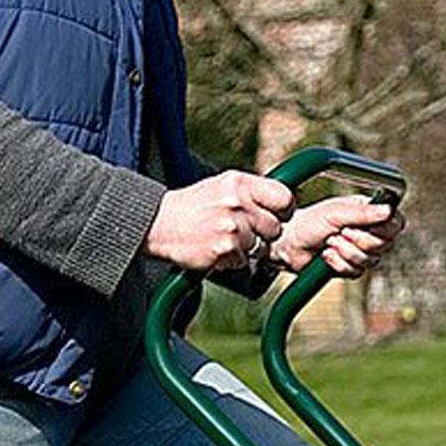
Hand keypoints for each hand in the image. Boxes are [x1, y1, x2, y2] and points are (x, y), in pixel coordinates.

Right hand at [146, 171, 293, 272]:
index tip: (276, 216)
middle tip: (243, 230)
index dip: (284, 211)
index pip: (285, 198)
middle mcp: (238, 203)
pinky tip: (216, 247)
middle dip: (263, 233)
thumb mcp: (223, 186)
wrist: (159, 223)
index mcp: (240, 184)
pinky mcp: (225, 250)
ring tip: (224, 238)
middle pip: (275, 228)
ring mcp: (232, 228)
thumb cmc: (194, 206)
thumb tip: (286, 204)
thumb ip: (253, 193)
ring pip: (261, 247)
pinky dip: (233, 259)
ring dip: (247, 248)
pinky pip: (244, 261)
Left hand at [268, 195, 405, 278]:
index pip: (396, 223)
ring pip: (370, 260)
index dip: (385, 228)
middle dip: (358, 240)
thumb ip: (364, 213)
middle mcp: (369, 233)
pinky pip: (356, 272)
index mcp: (369, 213)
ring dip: (345, 251)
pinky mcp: (351, 268)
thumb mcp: (336, 213)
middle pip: (384, 244)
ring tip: (329, 242)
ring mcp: (361, 252)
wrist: (289, 243)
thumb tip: (389, 210)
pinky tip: (326, 256)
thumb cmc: (310, 222)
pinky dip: (338, 263)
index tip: (365, 224)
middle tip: (340, 231)